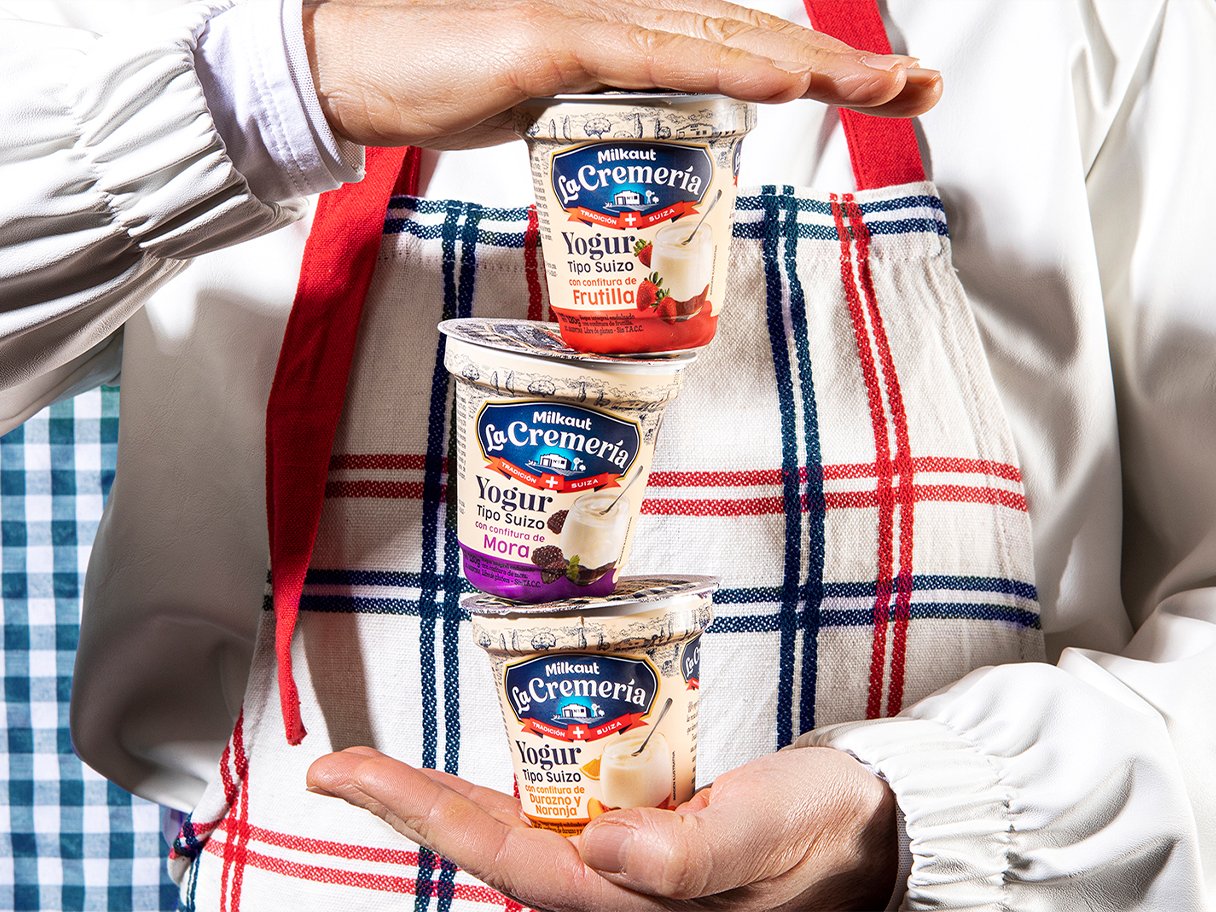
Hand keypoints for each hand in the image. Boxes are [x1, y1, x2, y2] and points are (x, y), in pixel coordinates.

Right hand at [302, 0, 941, 148]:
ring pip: (719, 39)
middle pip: (750, 35)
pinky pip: (648, 56)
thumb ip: (607, 117)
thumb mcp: (548, 107)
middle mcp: (620, 11)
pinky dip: (721, 71)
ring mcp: (586, 21)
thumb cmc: (445, 83)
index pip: (736, 43)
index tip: (883, 87)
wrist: (354, 67)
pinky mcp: (546, 44)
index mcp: (626, 30)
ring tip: (887, 84)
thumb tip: (652, 150)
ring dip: (810, 63)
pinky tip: (784, 82)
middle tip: (921, 86)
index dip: (812, 61)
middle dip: (842, 63)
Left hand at [307, 745, 897, 910]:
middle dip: (408, 806)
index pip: (506, 858)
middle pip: (489, 846)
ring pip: (513, 831)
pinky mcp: (639, 837)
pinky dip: (505, 788)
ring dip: (445, 799)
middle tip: (338, 766)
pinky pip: (554, 812)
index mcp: (635, 897)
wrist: (868, 831)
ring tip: (384, 770)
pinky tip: (482, 769)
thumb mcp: (770, 832)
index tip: (348, 774)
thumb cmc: (824, 832)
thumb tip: (603, 847)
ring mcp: (622, 865)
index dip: (421, 814)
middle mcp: (613, 887)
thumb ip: (693, 851)